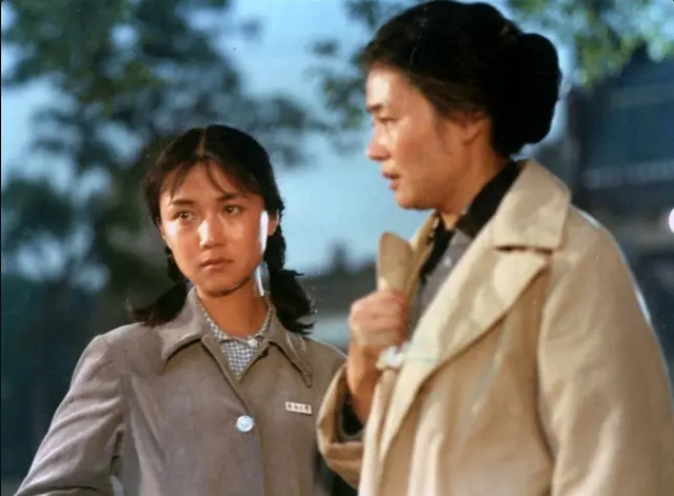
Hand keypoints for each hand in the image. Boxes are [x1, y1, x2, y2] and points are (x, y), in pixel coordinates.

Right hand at [345, 288, 407, 421]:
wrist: (361, 375)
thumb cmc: (376, 346)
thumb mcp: (378, 322)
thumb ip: (388, 307)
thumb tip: (404, 293)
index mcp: (360, 306)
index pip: (391, 294)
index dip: (403, 303)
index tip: (404, 316)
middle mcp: (357, 315)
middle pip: (396, 308)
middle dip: (403, 321)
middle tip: (401, 333)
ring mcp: (359, 331)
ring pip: (396, 323)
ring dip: (401, 335)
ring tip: (397, 343)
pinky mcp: (364, 347)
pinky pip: (391, 340)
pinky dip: (396, 347)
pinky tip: (392, 353)